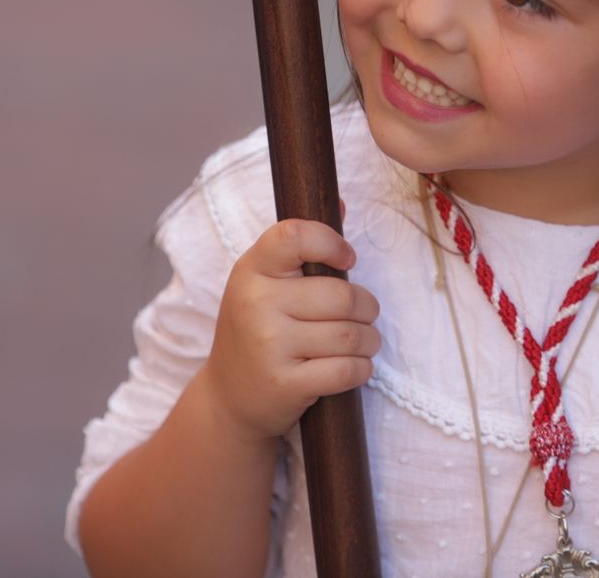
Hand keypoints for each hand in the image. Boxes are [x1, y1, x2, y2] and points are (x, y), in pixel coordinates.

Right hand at [199, 213, 380, 442]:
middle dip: (367, 307)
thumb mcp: (265, 283)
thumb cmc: (257, 330)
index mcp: (252, 269)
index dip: (332, 243)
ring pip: (351, 335)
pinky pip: (347, 370)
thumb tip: (340, 202)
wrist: (228, 396)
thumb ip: (301, 246)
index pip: (295, 236)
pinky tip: (354, 365)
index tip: (346, 260)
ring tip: (361, 342)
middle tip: (363, 314)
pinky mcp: (285, 384)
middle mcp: (256, 304)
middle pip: (342, 296)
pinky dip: (362, 368)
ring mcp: (269, 346)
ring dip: (369, 340)